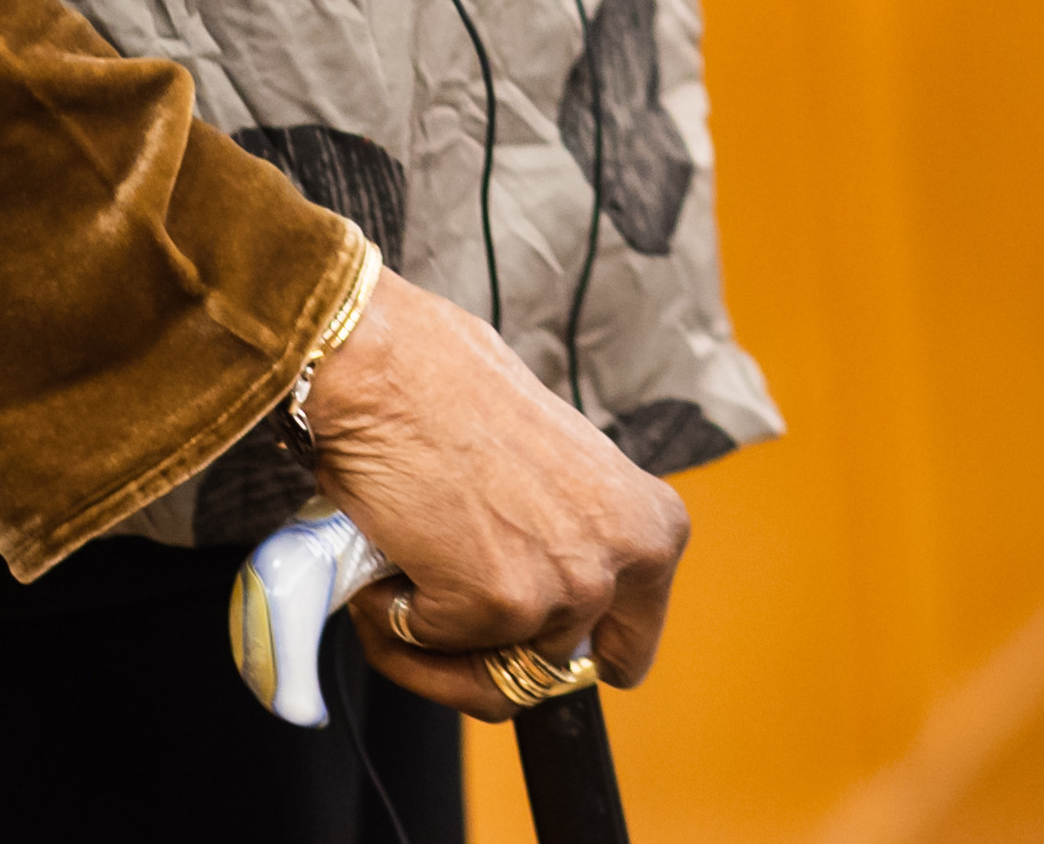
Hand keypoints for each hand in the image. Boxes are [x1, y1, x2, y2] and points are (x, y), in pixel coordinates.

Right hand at [300, 273, 687, 721]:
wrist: (391, 368)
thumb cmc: (461, 399)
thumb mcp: (563, 474)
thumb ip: (574, 542)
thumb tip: (547, 617)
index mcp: (653, 526)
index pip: (630, 647)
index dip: (569, 650)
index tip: (529, 640)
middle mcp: (625, 559)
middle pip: (547, 670)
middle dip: (486, 647)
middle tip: (441, 588)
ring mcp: (565, 587)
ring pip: (486, 676)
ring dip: (434, 637)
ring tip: (409, 563)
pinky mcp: (498, 603)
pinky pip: (429, 655)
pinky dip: (393, 622)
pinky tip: (390, 556)